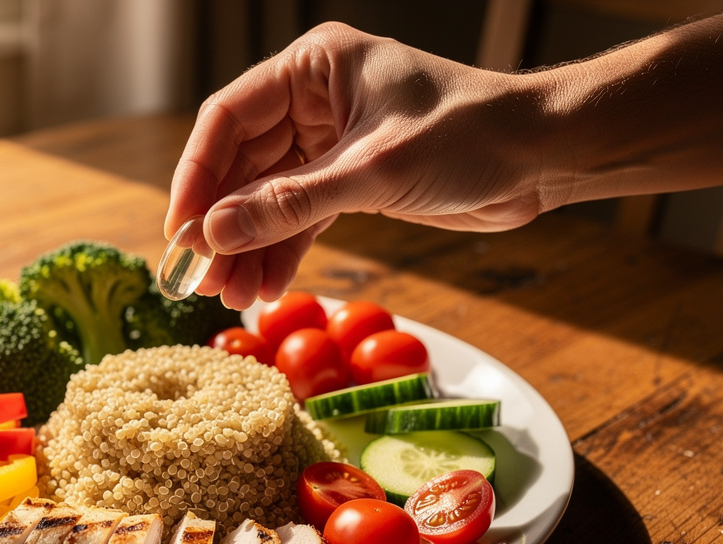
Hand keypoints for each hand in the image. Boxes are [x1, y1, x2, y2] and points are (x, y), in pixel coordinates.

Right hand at [165, 22, 553, 308]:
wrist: (542, 157)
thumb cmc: (470, 137)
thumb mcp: (374, 171)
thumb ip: (291, 205)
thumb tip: (215, 234)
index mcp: (313, 67)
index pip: (228, 119)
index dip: (197, 177)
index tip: (181, 232)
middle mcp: (314, 99)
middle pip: (241, 164)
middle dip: (222, 225)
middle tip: (200, 278)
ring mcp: (330, 142)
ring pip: (267, 198)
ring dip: (248, 246)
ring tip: (230, 296)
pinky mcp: (350, 180)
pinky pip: (300, 217)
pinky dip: (282, 251)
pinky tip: (264, 287)